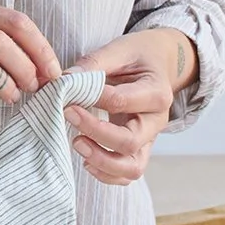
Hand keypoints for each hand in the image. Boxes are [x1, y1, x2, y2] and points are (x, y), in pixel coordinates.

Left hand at [64, 29, 193, 184]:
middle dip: (95, 132)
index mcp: (157, 92)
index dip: (92, 99)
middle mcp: (157, 120)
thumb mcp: (120, 49)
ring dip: (102, 162)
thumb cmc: (138, 56)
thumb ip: (94, 64)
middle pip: (130, 141)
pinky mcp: (140, 149)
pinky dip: (107, 174)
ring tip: (77, 143)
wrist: (159, 64)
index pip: (122, 102)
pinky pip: (128, 174)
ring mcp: (150, 139)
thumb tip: (65, 79)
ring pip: (133, 167)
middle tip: (68, 114)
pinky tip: (86, 160)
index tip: (67, 93)